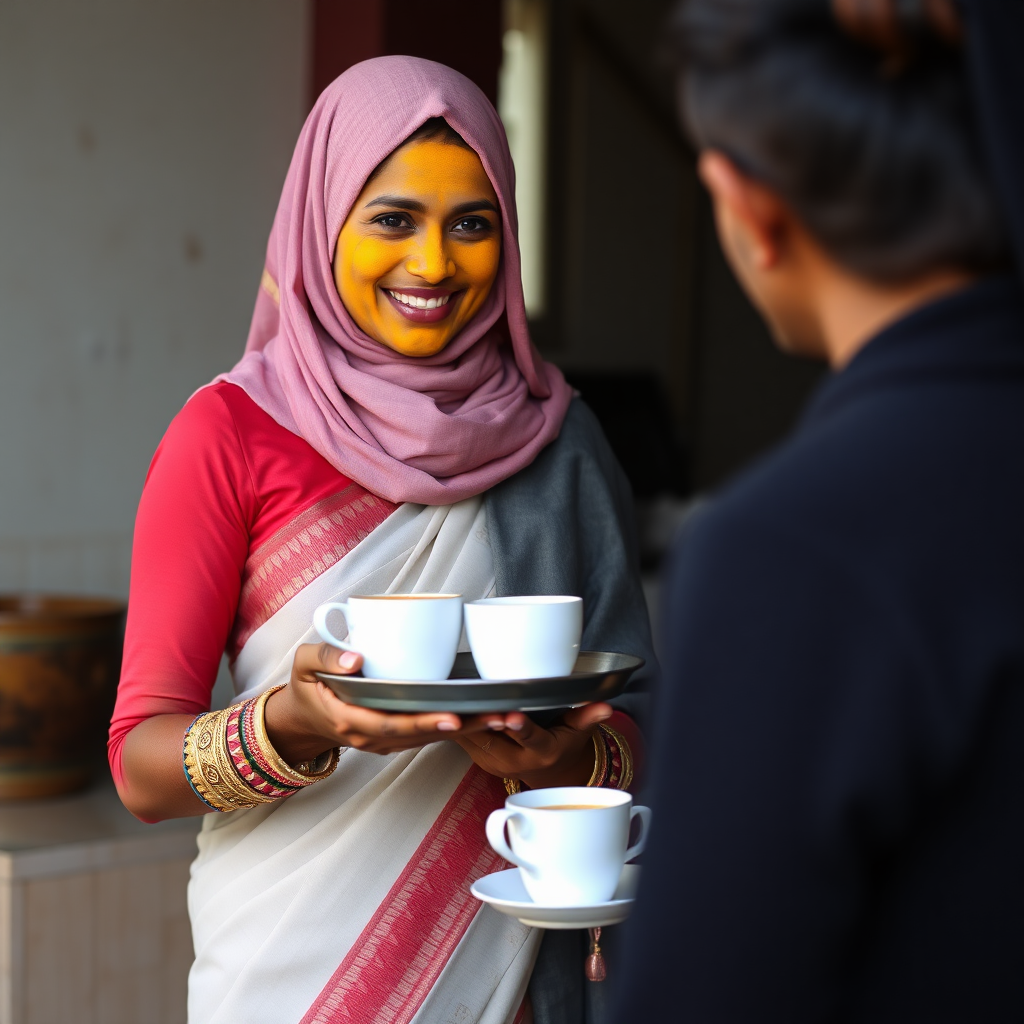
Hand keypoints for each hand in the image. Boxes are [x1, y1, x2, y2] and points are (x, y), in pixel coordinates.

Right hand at [263, 643, 494, 763]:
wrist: (301, 719)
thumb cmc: (305, 685)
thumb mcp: (303, 663)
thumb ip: (326, 656)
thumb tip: (356, 658)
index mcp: (347, 719)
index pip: (389, 724)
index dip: (422, 722)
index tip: (452, 716)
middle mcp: (370, 737)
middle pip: (420, 735)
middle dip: (461, 727)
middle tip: (497, 717)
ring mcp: (384, 741)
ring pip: (430, 738)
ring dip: (467, 730)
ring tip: (504, 717)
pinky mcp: (396, 737)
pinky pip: (428, 735)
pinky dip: (457, 728)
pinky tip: (486, 718)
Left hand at [454, 704, 613, 789]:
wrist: (547, 772)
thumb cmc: (563, 745)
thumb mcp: (578, 731)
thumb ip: (588, 716)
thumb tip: (605, 706)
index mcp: (540, 752)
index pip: (529, 738)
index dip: (519, 727)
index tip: (511, 715)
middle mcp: (514, 761)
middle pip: (492, 736)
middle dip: (479, 718)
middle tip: (467, 698)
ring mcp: (493, 761)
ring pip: (472, 738)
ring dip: (461, 721)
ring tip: (449, 698)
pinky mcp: (478, 757)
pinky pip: (463, 740)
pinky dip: (455, 724)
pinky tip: (445, 707)